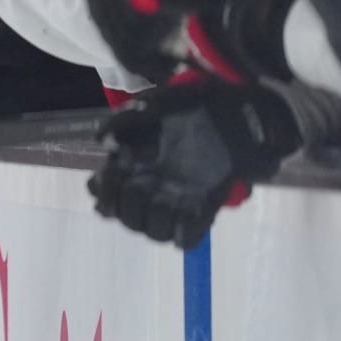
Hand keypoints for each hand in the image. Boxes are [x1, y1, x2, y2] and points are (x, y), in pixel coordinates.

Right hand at [87, 73, 302, 248]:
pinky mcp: (204, 208)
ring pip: (153, 232)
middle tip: (134, 183)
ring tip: (160, 198)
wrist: (239, 111)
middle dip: (122, 204)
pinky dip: (184, 231)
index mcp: (133, 166)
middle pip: (125, 217)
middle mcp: (152, 186)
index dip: (102, 189)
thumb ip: (124, 120)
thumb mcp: (156, 103)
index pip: (101, 192)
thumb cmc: (194, 104)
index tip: (111, 172)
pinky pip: (188, 237)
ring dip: (150, 219)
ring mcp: (178, 200)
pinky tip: (186, 210)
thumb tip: (105, 144)